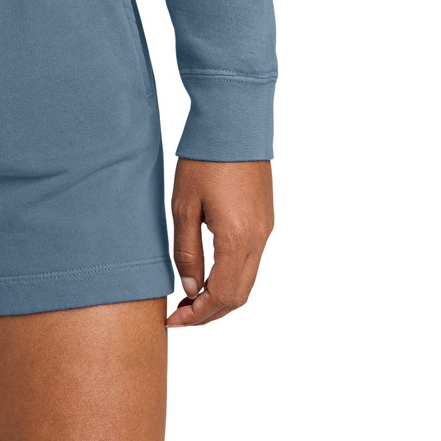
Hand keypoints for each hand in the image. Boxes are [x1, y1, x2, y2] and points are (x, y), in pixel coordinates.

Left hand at [167, 158, 273, 327]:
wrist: (234, 120)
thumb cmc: (204, 158)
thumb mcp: (184, 205)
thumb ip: (187, 252)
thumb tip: (190, 290)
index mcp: (237, 239)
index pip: (222, 296)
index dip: (198, 315)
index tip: (174, 320)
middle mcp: (258, 239)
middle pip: (239, 296)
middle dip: (210, 312)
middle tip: (180, 314)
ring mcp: (265, 229)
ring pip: (247, 280)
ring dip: (221, 295)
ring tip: (190, 295)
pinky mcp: (265, 218)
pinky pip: (251, 260)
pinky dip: (231, 275)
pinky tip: (208, 270)